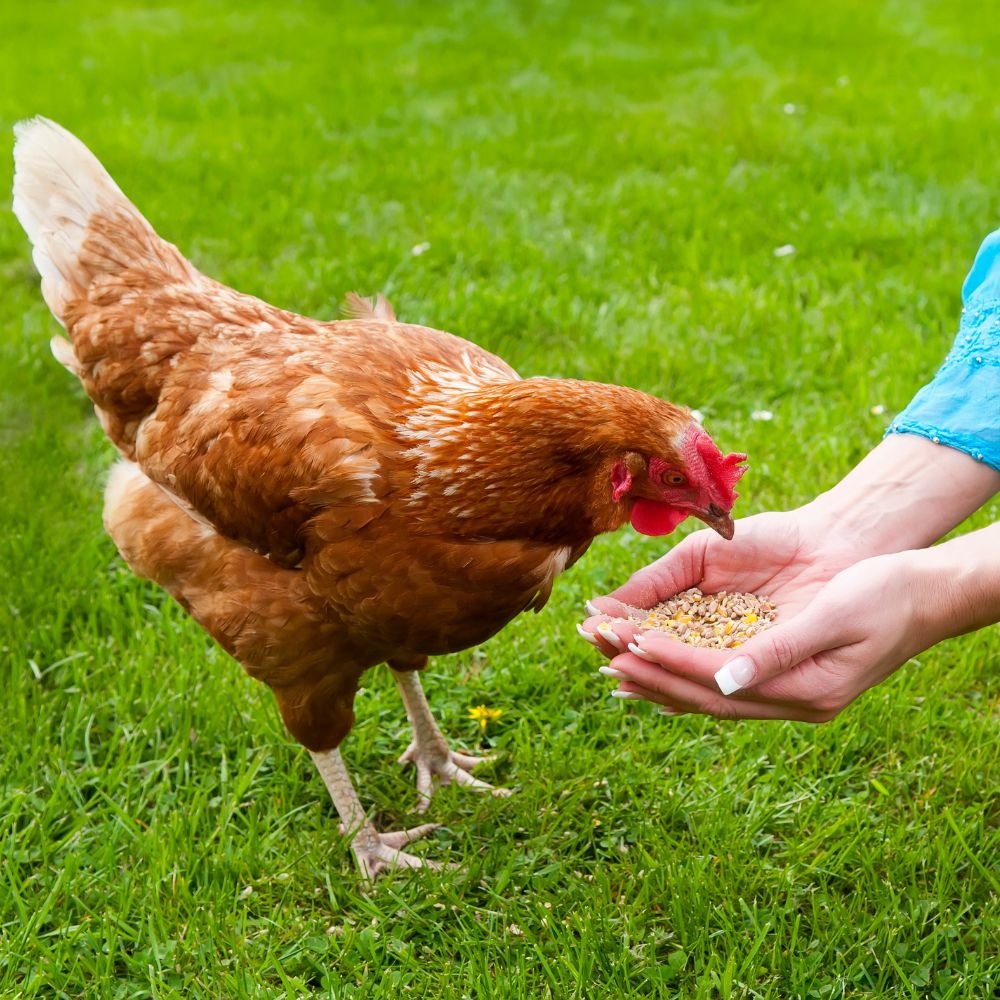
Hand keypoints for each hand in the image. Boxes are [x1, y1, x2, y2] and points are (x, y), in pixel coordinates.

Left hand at [582, 520, 999, 721]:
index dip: (671, 664)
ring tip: (611, 664)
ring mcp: (786, 689)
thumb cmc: (886, 594)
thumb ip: (780, 651)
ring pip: (707, 691)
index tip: (628, 645)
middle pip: (704, 695)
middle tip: (601, 657)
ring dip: (659, 677)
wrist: (923, 590)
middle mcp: (790, 698)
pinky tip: (656, 664)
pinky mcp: (782, 670)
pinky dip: (685, 671)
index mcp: (806, 691)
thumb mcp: (836, 616)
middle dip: (651, 675)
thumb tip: (726, 681)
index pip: (719, 682)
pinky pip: (721, 678)